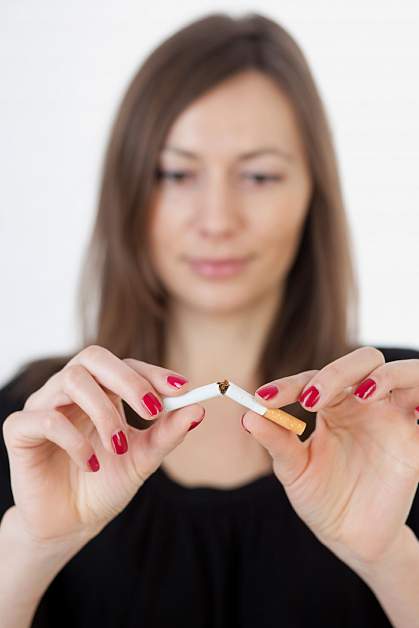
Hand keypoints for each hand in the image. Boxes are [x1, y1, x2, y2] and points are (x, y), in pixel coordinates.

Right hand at [2, 345, 203, 546]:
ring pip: (72, 380)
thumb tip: (198, 409)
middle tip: (151, 410)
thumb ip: (167, 433)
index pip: (125, 365)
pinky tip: (91, 465)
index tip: (181, 389)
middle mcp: (70, 391)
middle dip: (128, 380)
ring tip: (118, 447)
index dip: (152, 372)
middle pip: (94, 357)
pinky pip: (47, 418)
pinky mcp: (20, 429)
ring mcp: (43, 405)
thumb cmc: (106, 484)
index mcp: (101, 391)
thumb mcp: (143, 459)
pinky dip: (74, 439)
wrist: (71, 524)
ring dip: (103, 412)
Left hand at [242, 346, 418, 570]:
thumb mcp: (294, 471)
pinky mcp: (414, 440)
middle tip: (311, 400)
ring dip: (387, 376)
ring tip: (365, 393)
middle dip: (338, 372)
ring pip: (403, 373)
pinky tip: (414, 408)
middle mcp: (364, 403)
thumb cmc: (321, 497)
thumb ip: (276, 441)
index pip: (313, 379)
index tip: (263, 399)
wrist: (352, 538)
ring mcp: (392, 417)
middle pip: (363, 361)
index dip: (288, 385)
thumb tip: (248, 416)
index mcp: (332, 404)